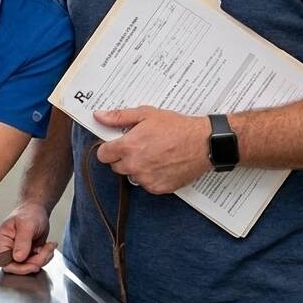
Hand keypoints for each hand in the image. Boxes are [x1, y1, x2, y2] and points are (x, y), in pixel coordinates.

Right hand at [0, 202, 56, 274]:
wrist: (37, 210)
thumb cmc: (29, 213)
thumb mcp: (27, 225)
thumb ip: (22, 242)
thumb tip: (18, 258)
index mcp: (0, 240)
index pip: (5, 263)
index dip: (20, 268)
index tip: (35, 265)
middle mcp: (6, 248)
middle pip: (19, 266)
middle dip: (36, 260)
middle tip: (46, 250)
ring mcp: (15, 253)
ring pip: (29, 266)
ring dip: (43, 258)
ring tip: (48, 246)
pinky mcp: (25, 255)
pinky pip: (34, 263)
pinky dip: (44, 257)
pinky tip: (46, 247)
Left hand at [92, 107, 213, 193]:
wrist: (204, 143)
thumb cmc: (177, 127)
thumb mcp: (146, 114)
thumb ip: (119, 117)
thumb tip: (99, 116)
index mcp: (128, 147)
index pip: (103, 154)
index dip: (109, 148)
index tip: (117, 144)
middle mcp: (134, 165)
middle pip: (116, 166)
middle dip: (123, 157)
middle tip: (140, 147)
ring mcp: (146, 179)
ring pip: (132, 175)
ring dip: (137, 167)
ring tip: (154, 154)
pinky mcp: (158, 188)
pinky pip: (146, 184)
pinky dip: (151, 176)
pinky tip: (162, 164)